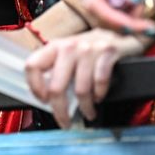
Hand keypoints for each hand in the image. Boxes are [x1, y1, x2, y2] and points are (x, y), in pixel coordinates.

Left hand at [23, 29, 145, 127]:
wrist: (121, 33)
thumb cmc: (92, 48)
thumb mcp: (70, 53)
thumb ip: (57, 69)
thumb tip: (47, 96)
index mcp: (55, 47)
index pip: (33, 66)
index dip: (34, 87)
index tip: (42, 100)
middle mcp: (70, 47)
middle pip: (56, 87)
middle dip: (60, 111)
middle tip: (65, 122)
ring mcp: (89, 49)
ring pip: (81, 90)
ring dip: (85, 108)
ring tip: (88, 112)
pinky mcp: (108, 52)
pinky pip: (100, 82)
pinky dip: (100, 95)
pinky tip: (99, 97)